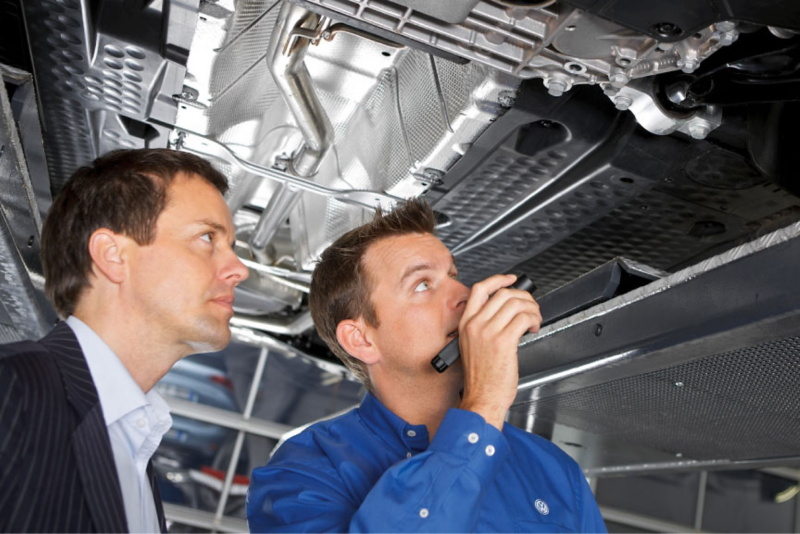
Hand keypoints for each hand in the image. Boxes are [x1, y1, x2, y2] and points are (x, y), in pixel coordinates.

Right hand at [458, 274, 540, 429]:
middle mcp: (475, 325)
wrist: (481, 399)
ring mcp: (488, 333)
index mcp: (466, 324)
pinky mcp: (503, 342)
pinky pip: (523, 318)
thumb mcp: (472, 346)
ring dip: (532, 309)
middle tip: (531, 308)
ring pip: (516, 304)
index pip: (480, 289)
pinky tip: (533, 328)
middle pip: (503, 293)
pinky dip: (533, 320)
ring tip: (534, 320)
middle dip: (523, 297)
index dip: (499, 279)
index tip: (511, 279)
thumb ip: (483, 327)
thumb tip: (506, 313)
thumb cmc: (480, 379)